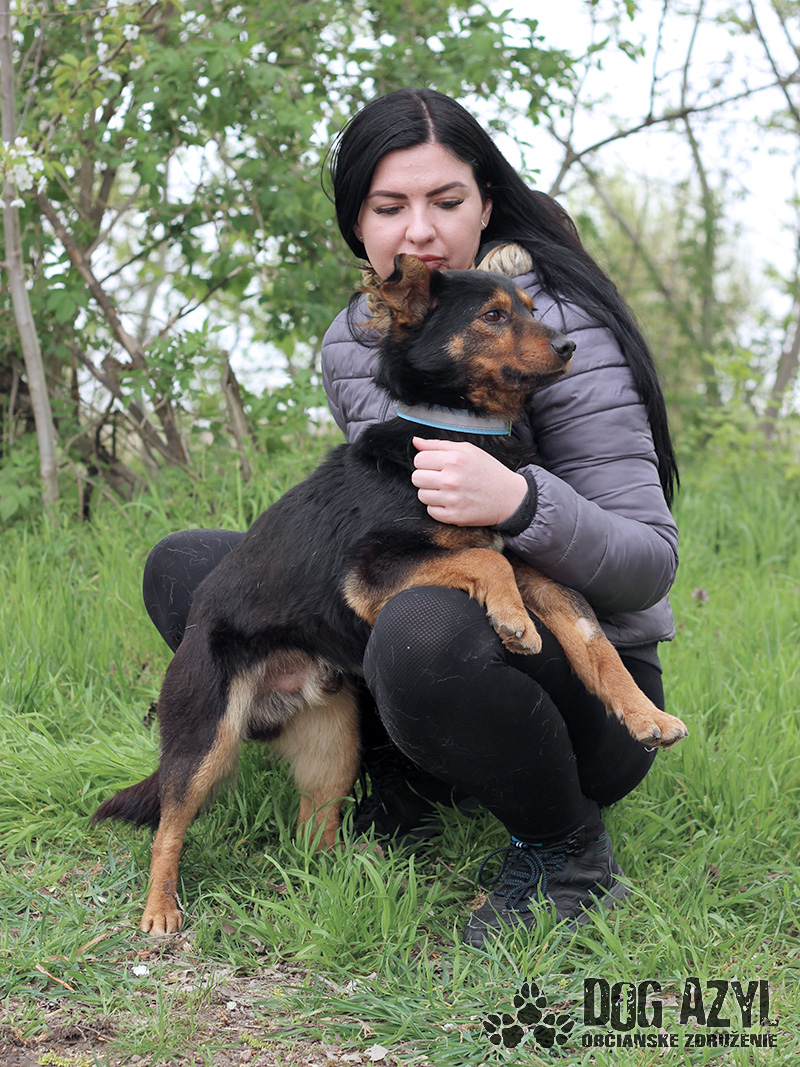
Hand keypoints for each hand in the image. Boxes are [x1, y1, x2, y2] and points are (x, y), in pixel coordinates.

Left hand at [411, 437, 527, 525]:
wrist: (509, 497)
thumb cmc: (488, 471)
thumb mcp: (467, 450)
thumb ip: (439, 445)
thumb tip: (415, 442)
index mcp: (454, 459)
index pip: (419, 459)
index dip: (425, 462)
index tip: (435, 465)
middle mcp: (451, 479)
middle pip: (416, 478)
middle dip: (426, 477)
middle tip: (441, 478)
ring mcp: (452, 499)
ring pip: (421, 495)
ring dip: (431, 493)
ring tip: (447, 490)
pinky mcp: (453, 516)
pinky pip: (430, 511)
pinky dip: (438, 507)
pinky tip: (451, 502)